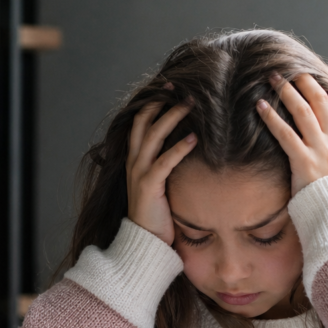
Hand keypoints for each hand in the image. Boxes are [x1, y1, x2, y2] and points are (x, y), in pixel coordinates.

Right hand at [126, 98, 196, 244]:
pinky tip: (194, 138)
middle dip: (162, 102)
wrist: (144, 241)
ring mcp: (139, 173)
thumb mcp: (160, 184)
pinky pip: (164, 162)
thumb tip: (190, 147)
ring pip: (153, 135)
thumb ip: (167, 165)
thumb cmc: (157, 214)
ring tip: (191, 104)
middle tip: (182, 88)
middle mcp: (134, 162)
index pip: (140, 122)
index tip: (170, 87)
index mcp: (135, 159)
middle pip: (144, 122)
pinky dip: (179, 148)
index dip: (153, 103)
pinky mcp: (148, 186)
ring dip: (172, 117)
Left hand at [256, 73, 327, 195]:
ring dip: (286, 92)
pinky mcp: (305, 161)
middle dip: (304, 83)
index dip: (323, 89)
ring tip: (272, 79)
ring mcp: (320, 150)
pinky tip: (260, 106)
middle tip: (289, 70)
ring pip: (303, 112)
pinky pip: (286, 134)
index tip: (310, 76)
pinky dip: (272, 117)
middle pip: (320, 101)